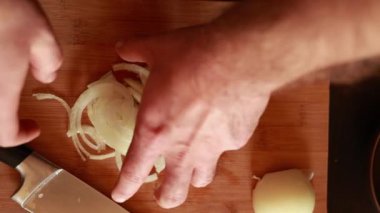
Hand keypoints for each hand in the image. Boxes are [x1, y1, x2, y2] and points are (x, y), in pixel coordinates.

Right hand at [0, 0, 61, 146]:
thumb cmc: (7, 10)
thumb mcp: (42, 37)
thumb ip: (49, 63)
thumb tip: (45, 76)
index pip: (4, 134)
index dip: (20, 136)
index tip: (34, 126)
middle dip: (2, 125)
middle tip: (16, 117)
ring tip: (6, 94)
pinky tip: (0, 73)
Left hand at [112, 25, 270, 207]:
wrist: (238, 59)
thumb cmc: (193, 57)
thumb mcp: (157, 49)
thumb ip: (136, 50)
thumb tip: (123, 47)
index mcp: (155, 131)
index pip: (134, 171)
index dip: (125, 187)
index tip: (121, 194)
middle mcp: (182, 149)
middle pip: (173, 193)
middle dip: (164, 196)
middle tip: (162, 190)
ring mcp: (212, 149)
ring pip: (202, 178)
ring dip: (194, 175)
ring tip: (193, 163)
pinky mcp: (237, 140)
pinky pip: (226, 148)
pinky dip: (221, 140)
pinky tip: (223, 120)